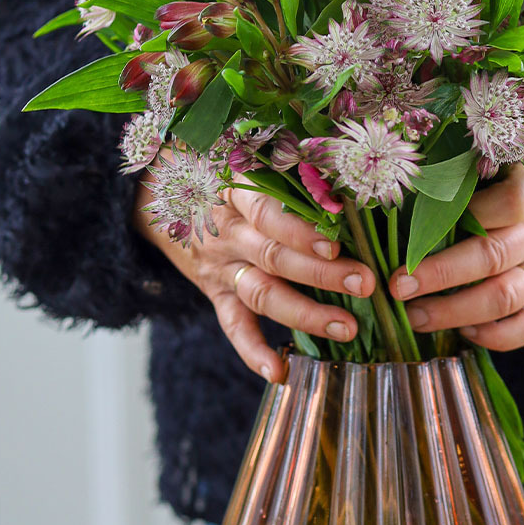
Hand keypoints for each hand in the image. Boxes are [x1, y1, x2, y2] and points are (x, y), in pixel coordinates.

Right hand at [134, 176, 374, 380]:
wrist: (158, 189)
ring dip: (305, 315)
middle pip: (274, 256)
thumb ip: (290, 164)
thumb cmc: (221, 164)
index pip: (268, 212)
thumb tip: (349, 174)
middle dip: (321, 274)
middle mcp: (226, 232)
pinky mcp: (214, 292)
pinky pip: (232, 325)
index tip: (338, 240)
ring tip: (347, 328)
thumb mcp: (246, 153)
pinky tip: (277, 372)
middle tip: (364, 283)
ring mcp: (219, 266)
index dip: (301, 229)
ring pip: (262, 294)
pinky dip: (252, 351)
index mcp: (235, 192)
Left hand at [388, 154, 523, 350]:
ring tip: (416, 316)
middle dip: (439, 274)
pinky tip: (464, 332)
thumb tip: (427, 180)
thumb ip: (491, 168)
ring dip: (454, 312)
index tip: (425, 221)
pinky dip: (494, 337)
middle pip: (493, 256)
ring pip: (503, 298)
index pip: (509, 201)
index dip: (468, 212)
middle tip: (399, 284)